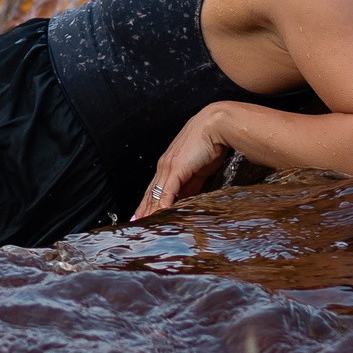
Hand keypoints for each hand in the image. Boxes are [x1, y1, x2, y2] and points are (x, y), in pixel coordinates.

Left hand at [133, 105, 233, 219]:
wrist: (215, 126)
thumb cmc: (210, 144)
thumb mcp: (200, 170)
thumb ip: (193, 185)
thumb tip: (188, 199)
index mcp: (169, 165)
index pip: (154, 189)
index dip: (148, 204)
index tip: (142, 217)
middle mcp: (165, 166)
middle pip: (150, 193)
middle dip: (143, 210)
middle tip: (136, 225)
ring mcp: (168, 167)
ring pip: (155, 194)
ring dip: (149, 211)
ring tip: (143, 226)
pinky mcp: (176, 168)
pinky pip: (166, 192)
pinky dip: (162, 206)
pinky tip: (158, 217)